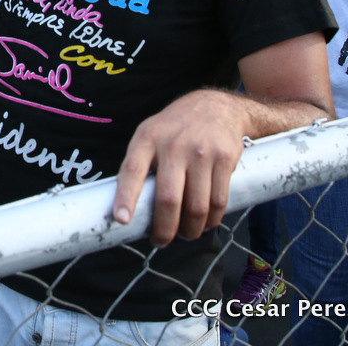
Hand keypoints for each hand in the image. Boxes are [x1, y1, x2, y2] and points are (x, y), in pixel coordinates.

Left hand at [112, 89, 246, 246]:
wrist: (215, 106)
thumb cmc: (174, 129)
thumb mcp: (150, 135)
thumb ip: (140, 165)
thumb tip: (128, 208)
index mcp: (148, 138)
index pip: (132, 170)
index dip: (126, 197)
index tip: (121, 220)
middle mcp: (174, 145)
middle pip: (168, 198)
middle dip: (164, 229)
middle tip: (160, 241)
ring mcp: (202, 152)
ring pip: (196, 206)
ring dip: (190, 230)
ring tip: (185, 234)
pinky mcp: (226, 158)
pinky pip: (218, 201)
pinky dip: (211, 220)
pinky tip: (204, 223)